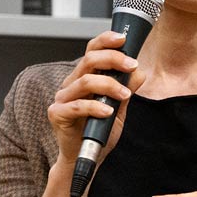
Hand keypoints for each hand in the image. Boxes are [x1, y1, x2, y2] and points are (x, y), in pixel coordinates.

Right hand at [47, 30, 144, 165]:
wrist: (85, 157)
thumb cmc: (99, 131)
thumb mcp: (119, 108)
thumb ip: (127, 89)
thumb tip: (139, 72)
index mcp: (84, 78)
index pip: (92, 51)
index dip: (105, 41)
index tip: (124, 39)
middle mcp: (71, 84)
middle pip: (89, 60)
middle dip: (113, 59)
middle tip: (132, 65)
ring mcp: (62, 98)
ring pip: (85, 81)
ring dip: (109, 85)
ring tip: (125, 94)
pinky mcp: (57, 114)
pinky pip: (76, 106)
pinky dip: (95, 107)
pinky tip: (108, 111)